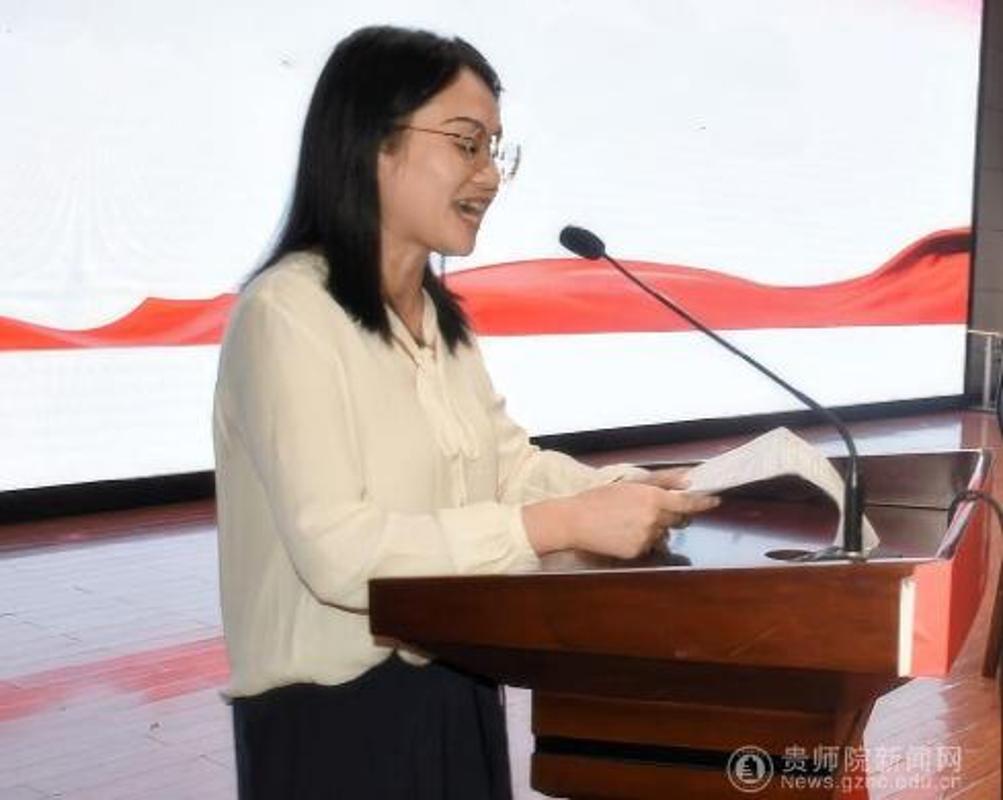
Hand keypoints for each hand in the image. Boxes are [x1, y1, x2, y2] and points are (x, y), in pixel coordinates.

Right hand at [522, 478, 718, 559]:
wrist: (574, 521)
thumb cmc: (599, 498)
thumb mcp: (631, 483)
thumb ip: (663, 480)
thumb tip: (688, 479)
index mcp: (652, 498)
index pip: (688, 503)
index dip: (703, 502)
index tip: (715, 500)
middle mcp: (653, 519)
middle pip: (678, 519)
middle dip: (673, 514)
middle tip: (653, 507)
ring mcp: (646, 537)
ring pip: (662, 533)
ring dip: (655, 527)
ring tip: (629, 520)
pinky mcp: (638, 552)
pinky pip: (649, 545)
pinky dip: (642, 538)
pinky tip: (623, 531)